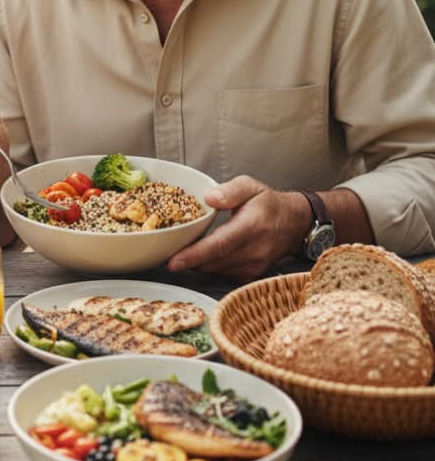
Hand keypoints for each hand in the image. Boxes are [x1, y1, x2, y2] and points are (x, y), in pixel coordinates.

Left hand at [167, 176, 310, 281]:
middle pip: (213, 262)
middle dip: (187, 260)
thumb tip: (208, 198)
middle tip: (165, 253)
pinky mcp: (252, 274)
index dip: (194, 255)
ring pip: (215, 270)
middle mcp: (254, 251)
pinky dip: (210, 266)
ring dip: (197, 263)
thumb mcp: (250, 186)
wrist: (296, 223)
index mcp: (250, 227)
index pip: (219, 245)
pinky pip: (223, 274)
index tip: (173, 261)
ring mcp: (254, 266)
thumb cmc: (269, 203)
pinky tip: (203, 255)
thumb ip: (229, 191)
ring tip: (182, 251)